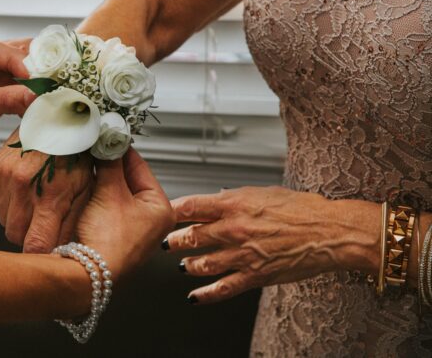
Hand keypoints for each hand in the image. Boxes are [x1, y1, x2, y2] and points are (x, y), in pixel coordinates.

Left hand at [0, 33, 35, 156]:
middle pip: (28, 58)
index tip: (46, 91)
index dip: (33, 72)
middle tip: (53, 94)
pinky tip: (36, 110)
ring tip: (47, 103)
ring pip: (30, 73)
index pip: (16, 55)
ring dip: (38, 88)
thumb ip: (7, 98)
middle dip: (41, 76)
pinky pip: (26, 89)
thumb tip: (36, 95)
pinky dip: (32, 99)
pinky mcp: (2, 88)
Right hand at [0, 129, 93, 252]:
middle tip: (43, 221)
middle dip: (29, 235)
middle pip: (15, 237)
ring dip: (16, 219)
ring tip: (33, 202)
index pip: (35, 247)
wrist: (60, 116)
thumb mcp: (86, 188)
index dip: (41, 253)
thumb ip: (73, 221)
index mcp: (50, 196)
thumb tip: (65, 250)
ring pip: (2, 223)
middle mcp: (22, 187)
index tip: (47, 249)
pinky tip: (17, 197)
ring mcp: (4, 177)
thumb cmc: (78, 152)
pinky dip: (0, 208)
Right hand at [76, 149, 174, 276]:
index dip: (121, 150)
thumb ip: (110, 163)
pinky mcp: (114, 237)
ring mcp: (132, 230)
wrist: (87, 274)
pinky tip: (82, 188)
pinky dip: (95, 196)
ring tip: (86, 165)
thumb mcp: (109, 192)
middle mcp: (151, 221)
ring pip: (114, 193)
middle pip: (127, 180)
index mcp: (161, 209)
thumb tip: (109, 140)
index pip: (141, 167)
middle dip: (109, 165)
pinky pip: (105, 208)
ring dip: (100, 180)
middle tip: (94, 149)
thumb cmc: (108, 240)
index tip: (108, 136)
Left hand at [164, 186, 379, 303]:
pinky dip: (205, 294)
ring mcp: (243, 254)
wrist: (329, 231)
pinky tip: (194, 296)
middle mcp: (234, 229)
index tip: (161, 212)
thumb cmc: (301, 209)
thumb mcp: (262, 192)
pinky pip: (223, 288)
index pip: (190, 206)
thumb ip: (234, 198)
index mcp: (234, 204)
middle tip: (164, 242)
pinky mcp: (255, 276)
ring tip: (181, 265)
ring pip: (201, 263)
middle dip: (172, 241)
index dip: (171, 211)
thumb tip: (213, 200)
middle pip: (190, 236)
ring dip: (186, 265)